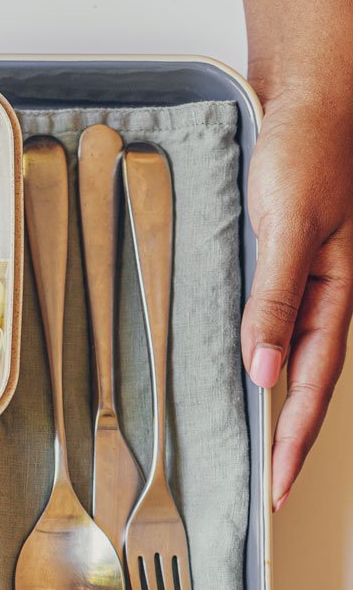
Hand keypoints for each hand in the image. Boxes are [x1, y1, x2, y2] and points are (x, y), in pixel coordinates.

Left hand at [240, 86, 352, 510]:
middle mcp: (325, 296)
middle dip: (293, 439)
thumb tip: (263, 368)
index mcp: (336, 294)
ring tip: (264, 450)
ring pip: (297, 361)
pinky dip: (268, 362)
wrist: (308, 101)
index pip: (314, 385)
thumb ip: (276, 298)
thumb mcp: (290, 227)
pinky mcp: (285, 268)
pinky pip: (280, 328)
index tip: (280, 485)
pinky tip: (252, 378)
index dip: (296, 439)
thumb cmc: (307, 151)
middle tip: (273, 488)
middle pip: (310, 384)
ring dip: (282, 408)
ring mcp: (308, 284)